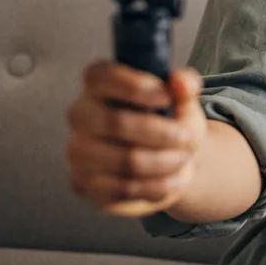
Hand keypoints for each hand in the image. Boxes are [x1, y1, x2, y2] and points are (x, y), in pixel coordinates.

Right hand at [65, 61, 206, 217]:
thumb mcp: (183, 101)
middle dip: (162, 134)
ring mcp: (78, 150)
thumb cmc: (168, 123)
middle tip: (187, 138)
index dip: (135, 86)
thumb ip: (186, 85)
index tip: (167, 98)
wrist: (166, 162)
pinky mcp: (83, 183)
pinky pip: (123, 188)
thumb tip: (181, 81)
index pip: (101, 76)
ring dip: (164, 162)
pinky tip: (172, 180)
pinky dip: (157, 186)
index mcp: (98, 85)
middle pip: (117, 123)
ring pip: (124, 160)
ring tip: (182, 158)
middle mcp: (81, 114)